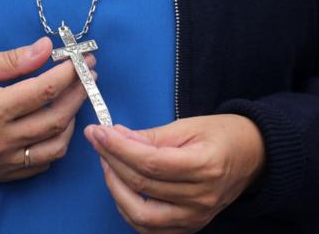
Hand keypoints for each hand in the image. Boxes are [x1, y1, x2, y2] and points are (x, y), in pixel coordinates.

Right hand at [0, 37, 95, 182]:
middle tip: (88, 77)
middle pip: (56, 118)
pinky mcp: (1, 173)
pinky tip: (56, 128)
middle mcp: (0, 139)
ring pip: (55, 146)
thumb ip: (10, 61)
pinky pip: (41, 165)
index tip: (82, 61)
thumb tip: (44, 48)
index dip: (70, 73)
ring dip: (72, 122)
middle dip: (79, 94)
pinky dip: (56, 146)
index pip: (45, 90)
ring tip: (73, 101)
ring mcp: (2, 160)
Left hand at [84, 115, 264, 233]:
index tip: (98, 132)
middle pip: (142, 185)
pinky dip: (128, 209)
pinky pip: (149, 228)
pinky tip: (121, 188)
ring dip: (115, 189)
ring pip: (141, 215)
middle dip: (111, 160)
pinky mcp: (189, 226)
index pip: (150, 162)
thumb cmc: (221, 136)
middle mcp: (201, 198)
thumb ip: (150, 136)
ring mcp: (195, 217)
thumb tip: (114, 137)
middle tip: (97, 141)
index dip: (118, 148)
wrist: (252, 156)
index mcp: (205, 166)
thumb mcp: (187, 126)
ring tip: (108, 164)